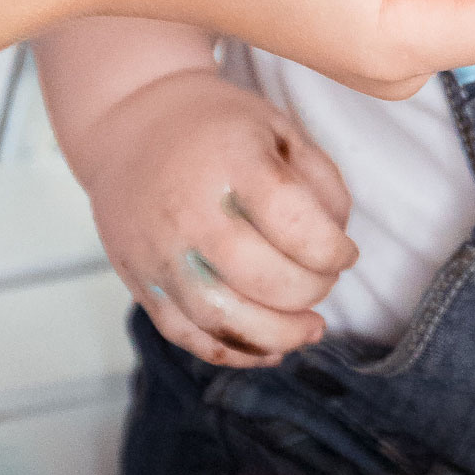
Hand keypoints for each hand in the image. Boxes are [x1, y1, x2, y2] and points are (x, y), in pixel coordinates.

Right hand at [83, 70, 358, 365]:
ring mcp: (159, 252)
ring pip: (224, 321)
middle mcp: (189, 212)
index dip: (334, 251)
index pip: (296, 226)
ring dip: (280, 336)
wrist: (128, 122)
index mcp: (232, 164)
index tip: (345, 252)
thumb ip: (320, 179)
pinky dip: (235, 352)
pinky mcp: (139, 282)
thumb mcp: (278, 126)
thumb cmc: (215, 126)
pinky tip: (269, 347)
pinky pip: (188, 335)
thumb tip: (336, 239)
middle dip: (312, 291)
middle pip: (264, 279)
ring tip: (310, 329)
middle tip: (325, 280)